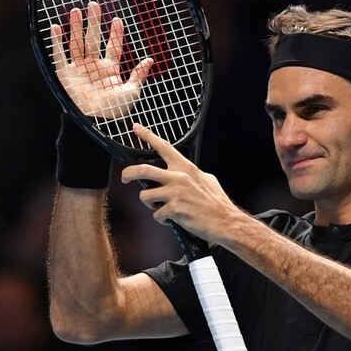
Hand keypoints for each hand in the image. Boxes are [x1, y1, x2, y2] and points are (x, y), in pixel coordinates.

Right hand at [51, 2, 153, 119]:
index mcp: (109, 69)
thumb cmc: (115, 109)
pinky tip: (56, 27)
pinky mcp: (65, 74)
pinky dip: (57, 42)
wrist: (97, 122)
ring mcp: (78, 68)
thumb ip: (138, 74)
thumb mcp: (132, 91)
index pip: (112, 47)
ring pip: (76, 43)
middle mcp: (93, 65)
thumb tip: (150, 59)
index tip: (117, 19)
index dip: (115, 34)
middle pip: (93, 39)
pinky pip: (59, 55)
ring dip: (76, 27)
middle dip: (94, 22)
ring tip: (76, 11)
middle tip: (94, 5)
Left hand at [120, 124, 239, 242]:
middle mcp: (178, 178)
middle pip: (143, 170)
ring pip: (145, 195)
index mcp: (186, 168)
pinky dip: (162, 219)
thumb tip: (187, 175)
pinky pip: (157, 215)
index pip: (163, 147)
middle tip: (124, 177)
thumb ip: (193, 175)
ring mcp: (174, 193)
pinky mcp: (173, 209)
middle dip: (128, 173)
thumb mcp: (208, 180)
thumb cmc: (217, 203)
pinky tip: (172, 219)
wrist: (226, 221)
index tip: (136, 128)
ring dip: (149, 204)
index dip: (147, 136)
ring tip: (159, 207)